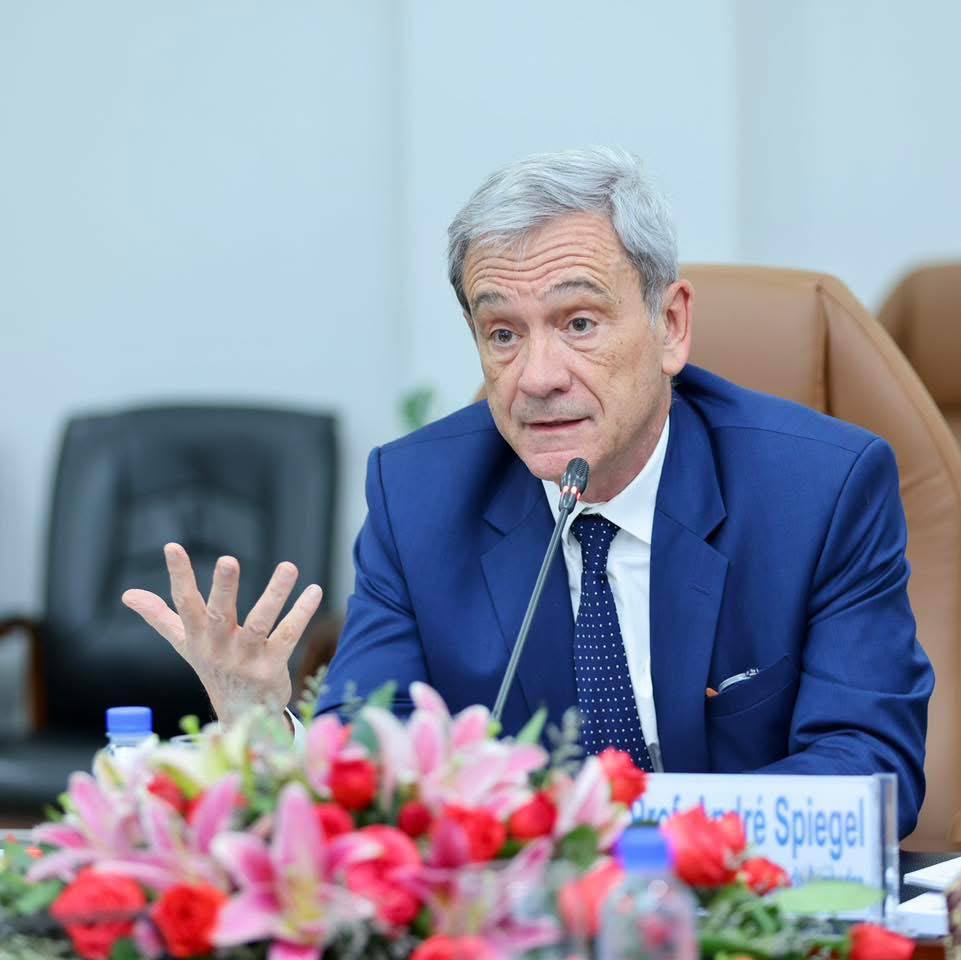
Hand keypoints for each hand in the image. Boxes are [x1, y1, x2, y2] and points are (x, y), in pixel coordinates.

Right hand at [122, 543, 322, 725]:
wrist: (240, 717)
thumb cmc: (213, 669)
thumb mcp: (185, 644)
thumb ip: (160, 617)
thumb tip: (127, 594)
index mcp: (197, 637)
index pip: (184, 603)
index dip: (178, 575)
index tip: (172, 546)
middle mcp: (219, 646)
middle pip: (220, 613)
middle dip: (223, 587)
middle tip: (228, 560)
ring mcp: (246, 658)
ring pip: (261, 622)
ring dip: (275, 594)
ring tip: (289, 567)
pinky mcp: (272, 666)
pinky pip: (288, 635)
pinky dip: (302, 613)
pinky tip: (315, 590)